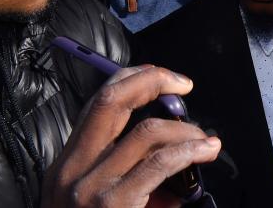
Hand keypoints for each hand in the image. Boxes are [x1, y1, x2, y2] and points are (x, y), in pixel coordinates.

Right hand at [41, 65, 220, 207]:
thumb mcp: (98, 202)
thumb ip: (127, 170)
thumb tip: (173, 143)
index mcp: (65, 167)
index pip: (97, 104)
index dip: (134, 79)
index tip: (165, 77)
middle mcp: (71, 172)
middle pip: (112, 101)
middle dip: (153, 80)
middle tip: (184, 85)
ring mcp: (89, 189)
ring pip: (147, 132)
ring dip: (186, 130)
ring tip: (205, 141)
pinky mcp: (113, 205)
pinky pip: (160, 163)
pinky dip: (190, 150)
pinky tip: (206, 151)